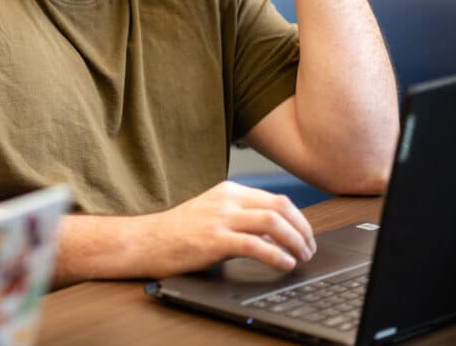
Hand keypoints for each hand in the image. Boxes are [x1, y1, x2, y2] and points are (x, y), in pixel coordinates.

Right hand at [144, 181, 316, 277]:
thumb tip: (274, 235)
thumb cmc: (177, 232)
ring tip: (300, 257)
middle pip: (280, 207)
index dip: (299, 219)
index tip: (306, 236)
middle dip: (303, 230)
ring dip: (294, 242)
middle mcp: (227, 200)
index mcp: (228, 191)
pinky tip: (284, 265)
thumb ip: (242, 218)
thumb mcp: (213, 215)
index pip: (277, 199)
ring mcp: (220, 218)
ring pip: (272, 222)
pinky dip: (276, 256)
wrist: (146, 241)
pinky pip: (255, 245)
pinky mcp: (214, 239)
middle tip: (309, 249)